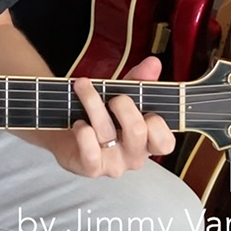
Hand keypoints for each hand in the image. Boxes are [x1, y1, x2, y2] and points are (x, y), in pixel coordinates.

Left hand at [51, 57, 175, 177]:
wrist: (65, 132)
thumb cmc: (101, 115)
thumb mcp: (123, 95)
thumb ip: (140, 80)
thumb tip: (153, 63)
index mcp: (148, 142)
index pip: (165, 142)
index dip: (156, 122)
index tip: (142, 105)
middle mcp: (134, 157)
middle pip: (137, 130)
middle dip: (122, 104)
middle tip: (112, 97)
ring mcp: (113, 165)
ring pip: (108, 133)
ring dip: (92, 102)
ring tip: (83, 87)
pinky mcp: (91, 168)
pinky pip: (90, 150)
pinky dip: (82, 130)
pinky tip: (78, 123)